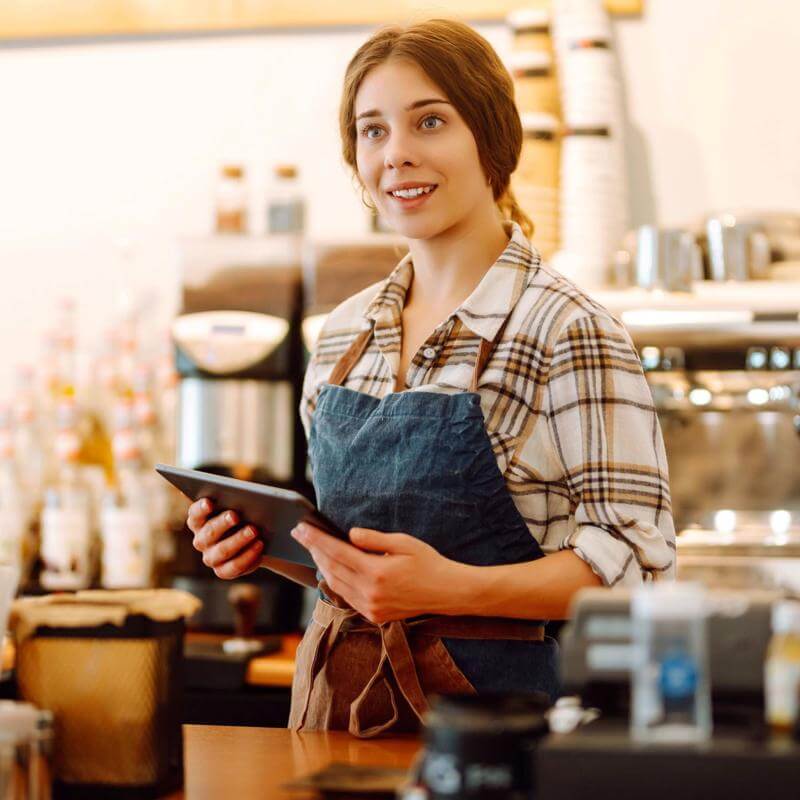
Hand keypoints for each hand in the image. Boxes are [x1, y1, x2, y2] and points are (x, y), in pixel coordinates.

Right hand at [186, 498, 264, 579]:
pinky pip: (234, 566)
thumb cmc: (245, 515)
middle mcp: (201, 540)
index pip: (195, 514)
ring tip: (253, 530)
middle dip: (222, 523)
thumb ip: (236, 501)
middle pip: (209, 532)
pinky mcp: (222, 571)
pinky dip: (248, 556)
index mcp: (199, 521)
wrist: (256, 538)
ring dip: (238, 540)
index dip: (201, 508)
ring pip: (222, 550)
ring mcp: (210, 557)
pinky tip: (259, 545)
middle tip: (235, 515)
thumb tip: (246, 499)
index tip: (210, 502)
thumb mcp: (240, 506)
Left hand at [290, 522, 467, 623]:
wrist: (446, 592)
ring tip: (312, 549)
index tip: (302, 529)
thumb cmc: (428, 562)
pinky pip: (347, 597)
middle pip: (331, 568)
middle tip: (300, 535)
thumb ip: (373, 539)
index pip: (337, 552)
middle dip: (313, 550)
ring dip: (321, 565)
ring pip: (335, 584)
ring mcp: (371, 607)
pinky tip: (330, 570)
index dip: (316, 539)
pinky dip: (335, 582)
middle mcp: (370, 593)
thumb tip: (349, 535)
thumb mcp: (403, 542)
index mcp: (376, 572)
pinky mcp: (373, 616)